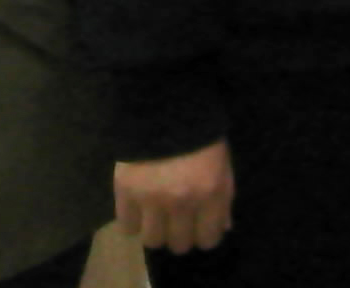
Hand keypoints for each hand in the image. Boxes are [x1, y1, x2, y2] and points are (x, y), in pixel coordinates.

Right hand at [115, 141, 233, 253]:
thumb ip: (223, 197)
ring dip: (155, 231)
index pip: (208, 239)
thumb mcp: (222, 161)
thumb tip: (222, 228)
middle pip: (179, 245)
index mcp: (212, 192)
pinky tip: (138, 208)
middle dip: (180, 235)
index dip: (204, 236)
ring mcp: (152, 200)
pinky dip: (132, 221)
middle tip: (177, 220)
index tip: (199, 227)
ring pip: (152, 241)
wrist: (164, 105)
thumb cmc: (201, 131)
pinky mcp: (126, 193)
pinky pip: (127, 226)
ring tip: (156, 215)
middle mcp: (183, 202)